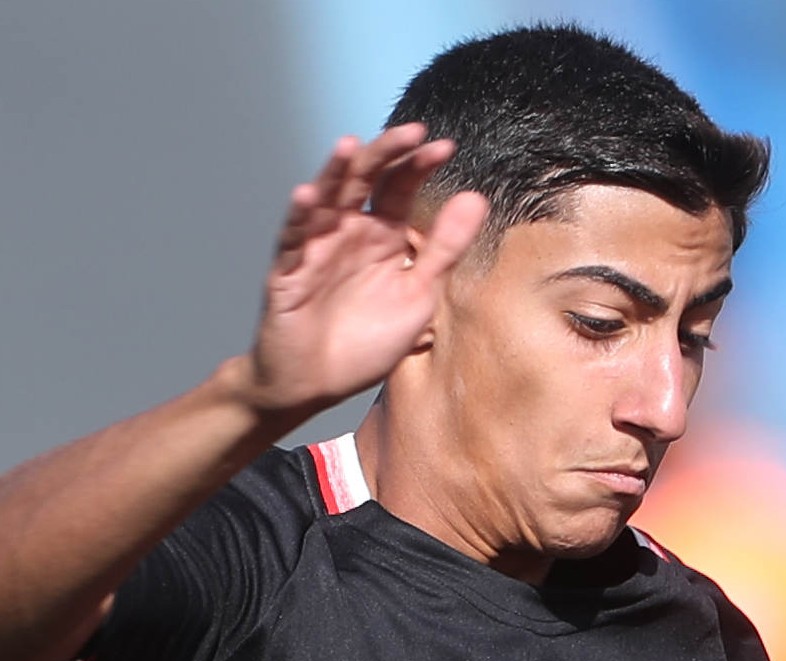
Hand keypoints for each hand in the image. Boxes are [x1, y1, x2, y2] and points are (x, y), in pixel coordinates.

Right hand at [247, 123, 487, 416]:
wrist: (318, 383)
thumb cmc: (367, 342)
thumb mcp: (419, 295)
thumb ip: (444, 250)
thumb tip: (477, 199)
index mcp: (383, 237)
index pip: (400, 188)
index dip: (420, 166)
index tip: (447, 148)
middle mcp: (349, 232)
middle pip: (364, 180)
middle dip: (387, 155)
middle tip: (412, 132)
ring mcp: (316, 248)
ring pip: (325, 200)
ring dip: (335, 172)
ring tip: (352, 145)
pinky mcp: (288, 272)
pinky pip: (292, 240)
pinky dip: (299, 217)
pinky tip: (307, 194)